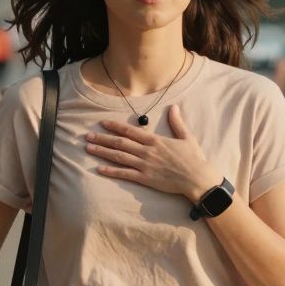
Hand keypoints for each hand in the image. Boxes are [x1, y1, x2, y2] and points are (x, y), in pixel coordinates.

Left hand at [86, 104, 220, 201]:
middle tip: (87, 136)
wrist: (197, 178)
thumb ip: (177, 122)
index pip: (130, 130)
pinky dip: (111, 171)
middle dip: (102, 138)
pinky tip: (100, 169)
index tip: (102, 123)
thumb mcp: (186, 137)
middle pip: (120, 142)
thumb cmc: (193, 158)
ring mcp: (145, 165)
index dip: (115, 126)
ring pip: (119, 156)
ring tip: (89, 148)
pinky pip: (125, 174)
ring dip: (103, 152)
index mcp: (155, 140)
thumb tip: (174, 106)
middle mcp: (147, 151)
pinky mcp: (145, 178)